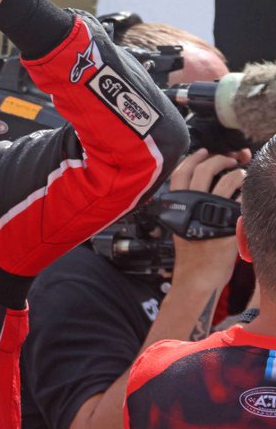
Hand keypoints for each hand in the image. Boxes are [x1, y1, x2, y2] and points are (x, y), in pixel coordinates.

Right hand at [168, 149, 245, 297]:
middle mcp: (192, 206)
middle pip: (204, 170)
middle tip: (231, 160)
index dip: (195, 157)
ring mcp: (211, 214)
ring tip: (243, 176)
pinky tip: (250, 195)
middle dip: (220, 159)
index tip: (207, 151)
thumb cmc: (192, 252)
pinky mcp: (230, 223)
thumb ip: (193, 203)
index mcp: (178, 205)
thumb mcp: (183, 224)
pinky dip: (247, 193)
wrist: (198, 277)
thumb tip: (208, 178)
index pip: (181, 172)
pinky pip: (242, 200)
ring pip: (227, 180)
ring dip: (239, 173)